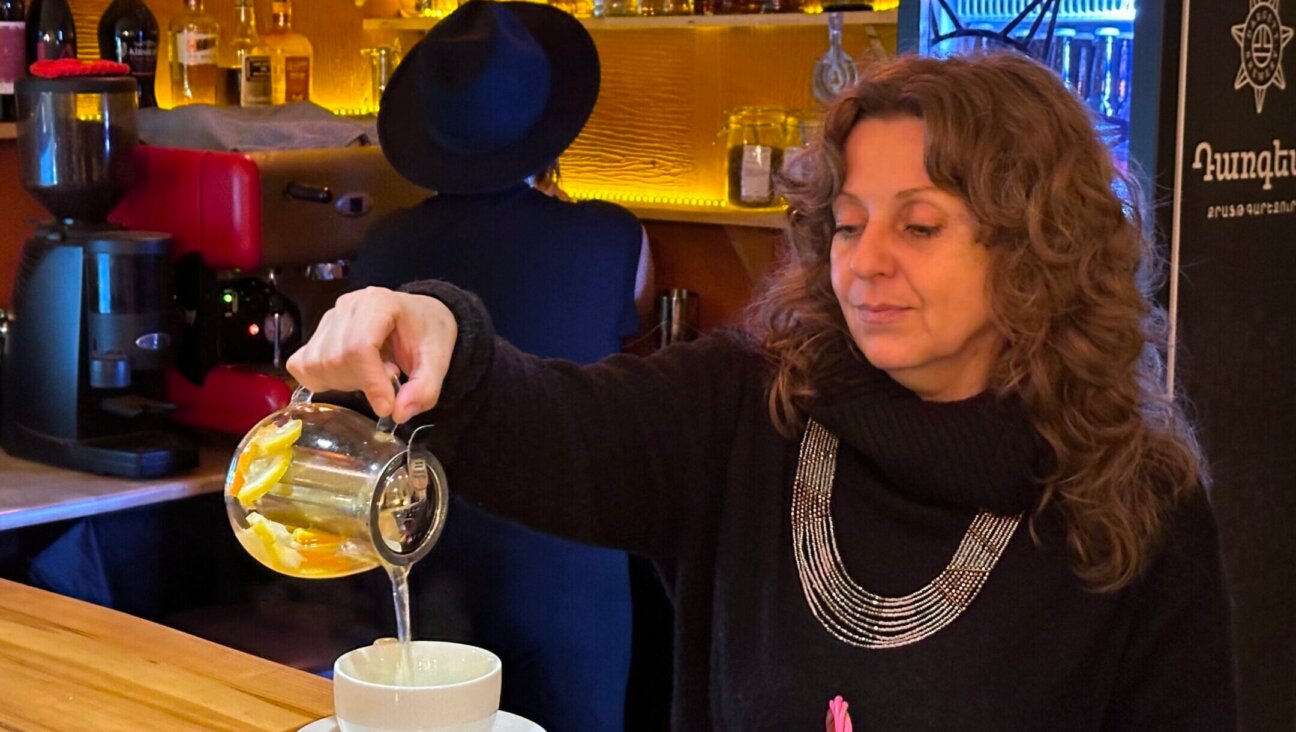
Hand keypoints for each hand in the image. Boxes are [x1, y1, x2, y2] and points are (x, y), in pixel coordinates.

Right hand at [286, 287, 457, 423]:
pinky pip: (302, 364)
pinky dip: (322, 379)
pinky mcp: (318, 333)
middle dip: (361, 382)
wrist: (420, 317)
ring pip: (316, 363)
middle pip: (335, 358)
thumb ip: (425, 389)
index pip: (359, 346)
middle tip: (388, 381)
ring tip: (371, 373)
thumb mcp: (439, 360)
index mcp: (378, 303)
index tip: (388, 406)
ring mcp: (329, 318)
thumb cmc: (427, 333)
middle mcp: (347, 306)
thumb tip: (398, 414)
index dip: (371, 382)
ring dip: (344, 382)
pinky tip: (349, 374)